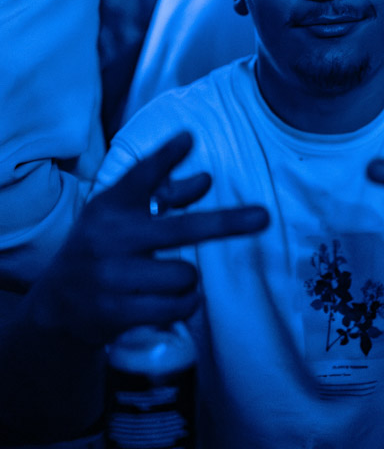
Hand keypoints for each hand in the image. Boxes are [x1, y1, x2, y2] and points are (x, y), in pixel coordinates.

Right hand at [31, 132, 268, 345]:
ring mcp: (111, 276)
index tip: (189, 137)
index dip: (165, 157)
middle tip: (262, 217)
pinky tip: (173, 300)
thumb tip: (205, 179)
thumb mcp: (119, 215)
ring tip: (168, 279)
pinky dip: (183, 303)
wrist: (55, 304)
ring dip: (187, 279)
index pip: (141, 176)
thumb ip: (161, 195)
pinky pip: (174, 306)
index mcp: (111, 208)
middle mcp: (110, 237)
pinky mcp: (116, 311)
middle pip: (182, 229)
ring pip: (183, 274)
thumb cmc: (99, 248)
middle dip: (228, 223)